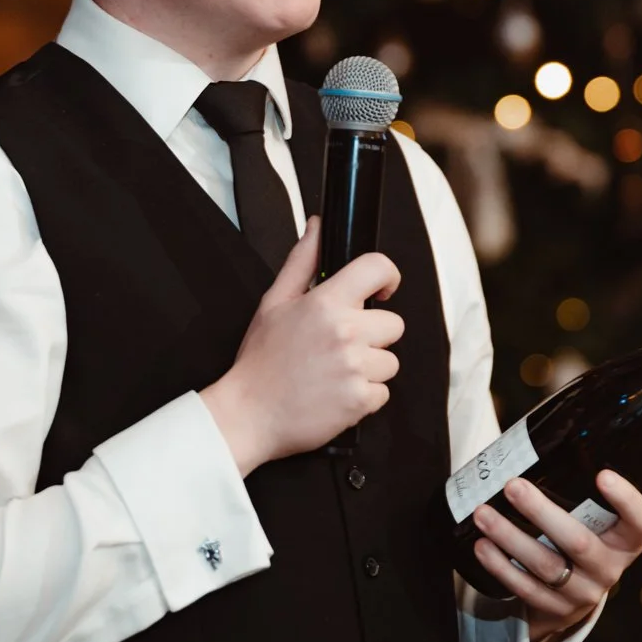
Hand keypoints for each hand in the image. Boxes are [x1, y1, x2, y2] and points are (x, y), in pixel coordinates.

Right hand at [202, 216, 403, 473]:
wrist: (248, 415)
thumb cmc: (260, 362)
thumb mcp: (274, 302)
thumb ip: (302, 261)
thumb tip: (317, 227)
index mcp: (325, 304)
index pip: (377, 269)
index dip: (387, 276)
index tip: (382, 290)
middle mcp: (345, 333)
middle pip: (394, 323)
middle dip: (373, 334)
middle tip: (340, 345)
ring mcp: (355, 368)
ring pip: (390, 361)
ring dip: (369, 368)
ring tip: (334, 372)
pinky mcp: (360, 400)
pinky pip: (383, 392)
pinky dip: (364, 396)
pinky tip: (336, 393)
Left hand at [471, 470, 641, 641]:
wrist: (571, 595)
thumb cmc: (578, 536)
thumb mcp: (591, 520)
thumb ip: (577, 491)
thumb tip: (541, 437)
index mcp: (626, 540)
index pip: (641, 521)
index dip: (626, 500)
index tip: (602, 474)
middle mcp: (610, 567)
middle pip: (579, 542)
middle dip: (541, 512)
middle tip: (512, 486)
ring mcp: (584, 592)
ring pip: (546, 565)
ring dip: (510, 537)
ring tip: (483, 513)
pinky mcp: (556, 609)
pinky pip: (525, 588)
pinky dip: (500, 566)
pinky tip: (482, 545)